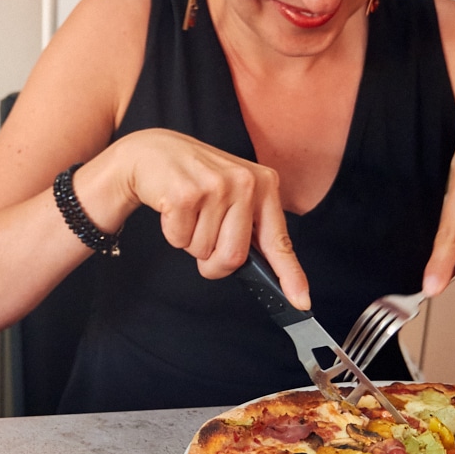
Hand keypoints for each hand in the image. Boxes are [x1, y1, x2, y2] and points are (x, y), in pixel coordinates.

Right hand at [96, 128, 308, 306]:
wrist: (153, 151)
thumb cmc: (196, 180)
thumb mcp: (233, 194)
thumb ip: (250, 228)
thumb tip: (266, 275)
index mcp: (264, 185)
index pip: (279, 240)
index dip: (290, 275)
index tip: (301, 302)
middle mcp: (244, 183)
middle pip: (234, 257)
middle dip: (214, 261)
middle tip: (204, 236)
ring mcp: (215, 186)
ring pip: (203, 251)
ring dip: (190, 241)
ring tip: (188, 212)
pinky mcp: (185, 193)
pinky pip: (179, 240)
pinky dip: (172, 233)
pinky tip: (173, 207)